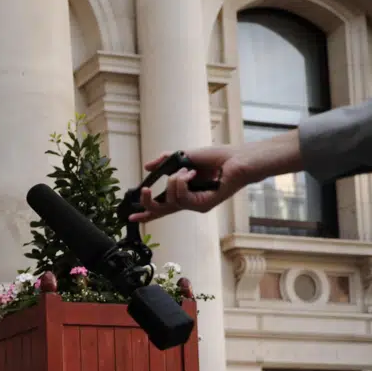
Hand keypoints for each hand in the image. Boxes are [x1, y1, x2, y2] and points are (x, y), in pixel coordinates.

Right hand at [128, 146, 244, 222]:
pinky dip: (181, 183)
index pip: (162, 205)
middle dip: (148, 203)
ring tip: (187, 170)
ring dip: (174, 181)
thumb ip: (166, 161)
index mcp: (185, 192)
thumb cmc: (220, 157)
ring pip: (170, 202)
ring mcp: (197, 205)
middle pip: (162, 210)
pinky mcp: (204, 205)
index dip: (146, 211)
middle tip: (145, 191)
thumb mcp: (186, 156)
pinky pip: (182, 199)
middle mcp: (190, 201)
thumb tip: (147, 167)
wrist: (240, 158)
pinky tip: (191, 173)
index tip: (131, 215)